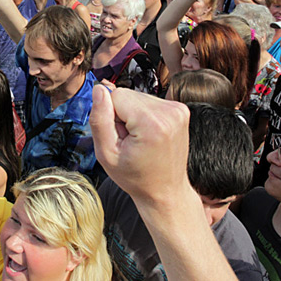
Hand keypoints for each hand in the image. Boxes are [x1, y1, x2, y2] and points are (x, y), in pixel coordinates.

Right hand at [89, 85, 191, 201]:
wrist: (165, 190)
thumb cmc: (136, 177)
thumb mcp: (106, 154)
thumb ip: (99, 120)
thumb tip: (99, 89)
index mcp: (151, 123)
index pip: (115, 94)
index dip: (110, 116)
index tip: (120, 138)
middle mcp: (169, 112)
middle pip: (127, 94)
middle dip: (122, 114)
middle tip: (129, 141)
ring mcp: (178, 109)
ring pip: (137, 97)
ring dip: (133, 115)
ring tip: (140, 140)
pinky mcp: (181, 109)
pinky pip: (149, 101)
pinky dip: (144, 116)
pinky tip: (149, 135)